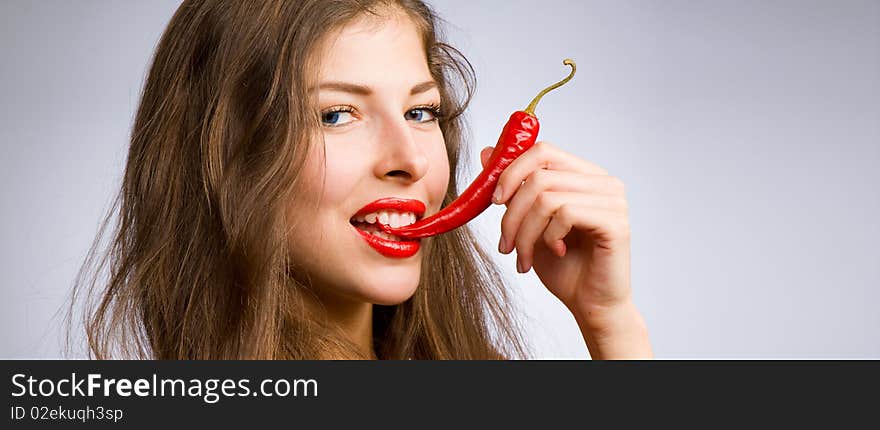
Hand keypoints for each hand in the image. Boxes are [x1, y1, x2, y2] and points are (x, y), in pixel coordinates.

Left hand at [480, 142, 650, 357]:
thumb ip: (514, 188)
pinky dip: (549, 238)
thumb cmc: (563, 266)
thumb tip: (488, 152)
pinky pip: (565, 214)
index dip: (511, 171)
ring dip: (525, 232)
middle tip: (505, 244)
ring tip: (523, 256)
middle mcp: (603, 182)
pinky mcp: (616, 222)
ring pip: (546, 197)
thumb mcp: (529, 222)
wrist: (590, 305)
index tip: (494, 201)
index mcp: (584, 175)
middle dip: (512, 213)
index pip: (542, 150)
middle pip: (539, 175)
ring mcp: (613, 200)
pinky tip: (556, 253)